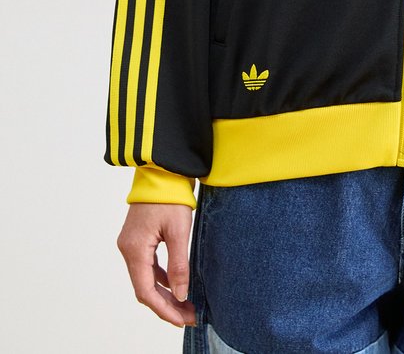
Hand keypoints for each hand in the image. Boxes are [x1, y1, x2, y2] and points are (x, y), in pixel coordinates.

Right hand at [117, 203, 196, 326]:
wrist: (162, 170)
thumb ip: (179, 265)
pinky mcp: (138, 238)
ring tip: (185, 304)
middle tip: (188, 315)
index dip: (163, 309)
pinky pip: (148, 266)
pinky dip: (161, 278)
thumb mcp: (179, 231)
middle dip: (166, 305)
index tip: (181, 319)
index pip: (146, 291)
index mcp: (135, 249)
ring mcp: (131, 244)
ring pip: (146, 278)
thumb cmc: (170, 196)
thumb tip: (181, 295)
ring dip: (164, 293)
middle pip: (144, 288)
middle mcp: (128, 249)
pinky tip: (176, 284)